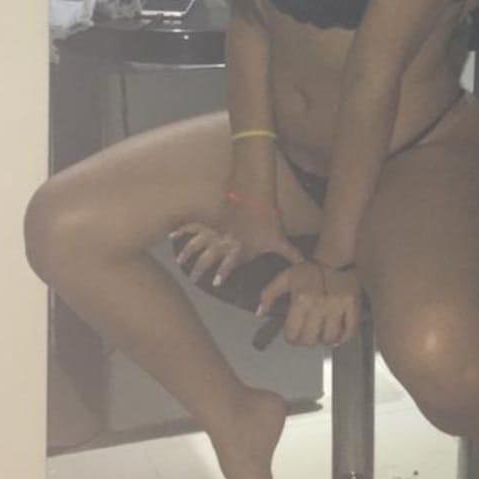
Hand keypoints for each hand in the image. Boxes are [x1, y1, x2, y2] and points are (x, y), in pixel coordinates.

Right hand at [170, 199, 303, 286]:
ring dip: (188, 253)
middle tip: (193, 279)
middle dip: (200, 270)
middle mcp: (225, 242)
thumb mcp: (280, 238)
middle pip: (208, 258)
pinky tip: (172, 233)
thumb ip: (290, 253)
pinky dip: (181, 230)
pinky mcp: (211, 218)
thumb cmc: (268, 219)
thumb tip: (306, 263)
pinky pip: (193, 226)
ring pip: (197, 244)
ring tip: (180, 261)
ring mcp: (216, 230)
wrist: (255, 196)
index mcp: (239, 249)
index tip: (216, 283)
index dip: (223, 273)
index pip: (229, 265)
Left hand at [260, 261, 360, 347]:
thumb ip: (269, 294)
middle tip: (304, 339)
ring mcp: (337, 307)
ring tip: (319, 337)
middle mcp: (318, 306)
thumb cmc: (307, 271)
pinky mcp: (352, 307)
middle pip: (310, 339)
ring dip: (322, 341)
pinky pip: (349, 331)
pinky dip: (342, 339)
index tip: (292, 337)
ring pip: (329, 338)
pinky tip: (336, 339)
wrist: (334, 260)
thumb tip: (259, 313)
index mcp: (300, 299)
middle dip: (305, 342)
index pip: (293, 332)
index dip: (290, 338)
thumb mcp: (285, 278)